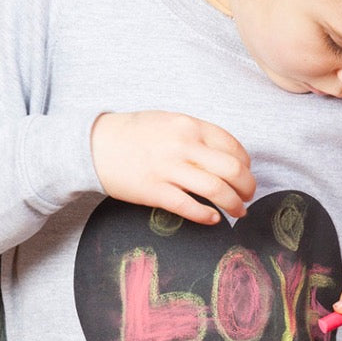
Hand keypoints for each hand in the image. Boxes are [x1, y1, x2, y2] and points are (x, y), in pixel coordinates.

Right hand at [91, 111, 254, 224]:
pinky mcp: (153, 190)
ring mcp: (168, 169)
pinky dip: (206, 216)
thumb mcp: (169, 121)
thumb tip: (226, 155)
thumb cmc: (134, 133)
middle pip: (232, 169)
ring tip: (238, 211)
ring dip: (234, 204)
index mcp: (190, 125)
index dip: (246, 165)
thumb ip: (197, 134)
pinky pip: (189, 206)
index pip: (233, 147)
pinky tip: (213, 219)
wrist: (94, 144)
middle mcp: (183, 145)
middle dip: (247, 187)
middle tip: (248, 196)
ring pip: (216, 190)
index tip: (246, 174)